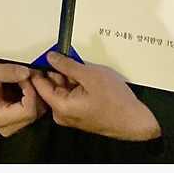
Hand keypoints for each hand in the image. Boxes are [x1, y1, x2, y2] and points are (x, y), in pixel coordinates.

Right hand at [0, 60, 46, 136]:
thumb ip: (6, 71)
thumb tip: (26, 72)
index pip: (28, 111)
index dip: (30, 92)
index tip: (24, 77)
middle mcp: (7, 126)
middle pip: (35, 112)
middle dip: (34, 91)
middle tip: (26, 74)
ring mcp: (14, 125)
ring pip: (39, 111)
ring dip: (36, 92)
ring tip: (24, 78)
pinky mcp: (19, 121)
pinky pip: (36, 109)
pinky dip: (35, 95)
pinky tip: (25, 85)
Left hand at [30, 50, 161, 140]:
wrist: (135, 121)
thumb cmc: (115, 100)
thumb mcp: (90, 76)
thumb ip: (67, 65)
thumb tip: (50, 57)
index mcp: (60, 106)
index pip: (39, 84)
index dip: (39, 67)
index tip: (42, 52)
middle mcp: (61, 113)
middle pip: (51, 85)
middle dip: (57, 69)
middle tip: (65, 53)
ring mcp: (71, 114)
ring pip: (63, 88)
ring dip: (69, 75)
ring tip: (79, 62)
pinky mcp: (80, 113)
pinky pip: (72, 94)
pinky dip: (76, 83)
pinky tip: (86, 73)